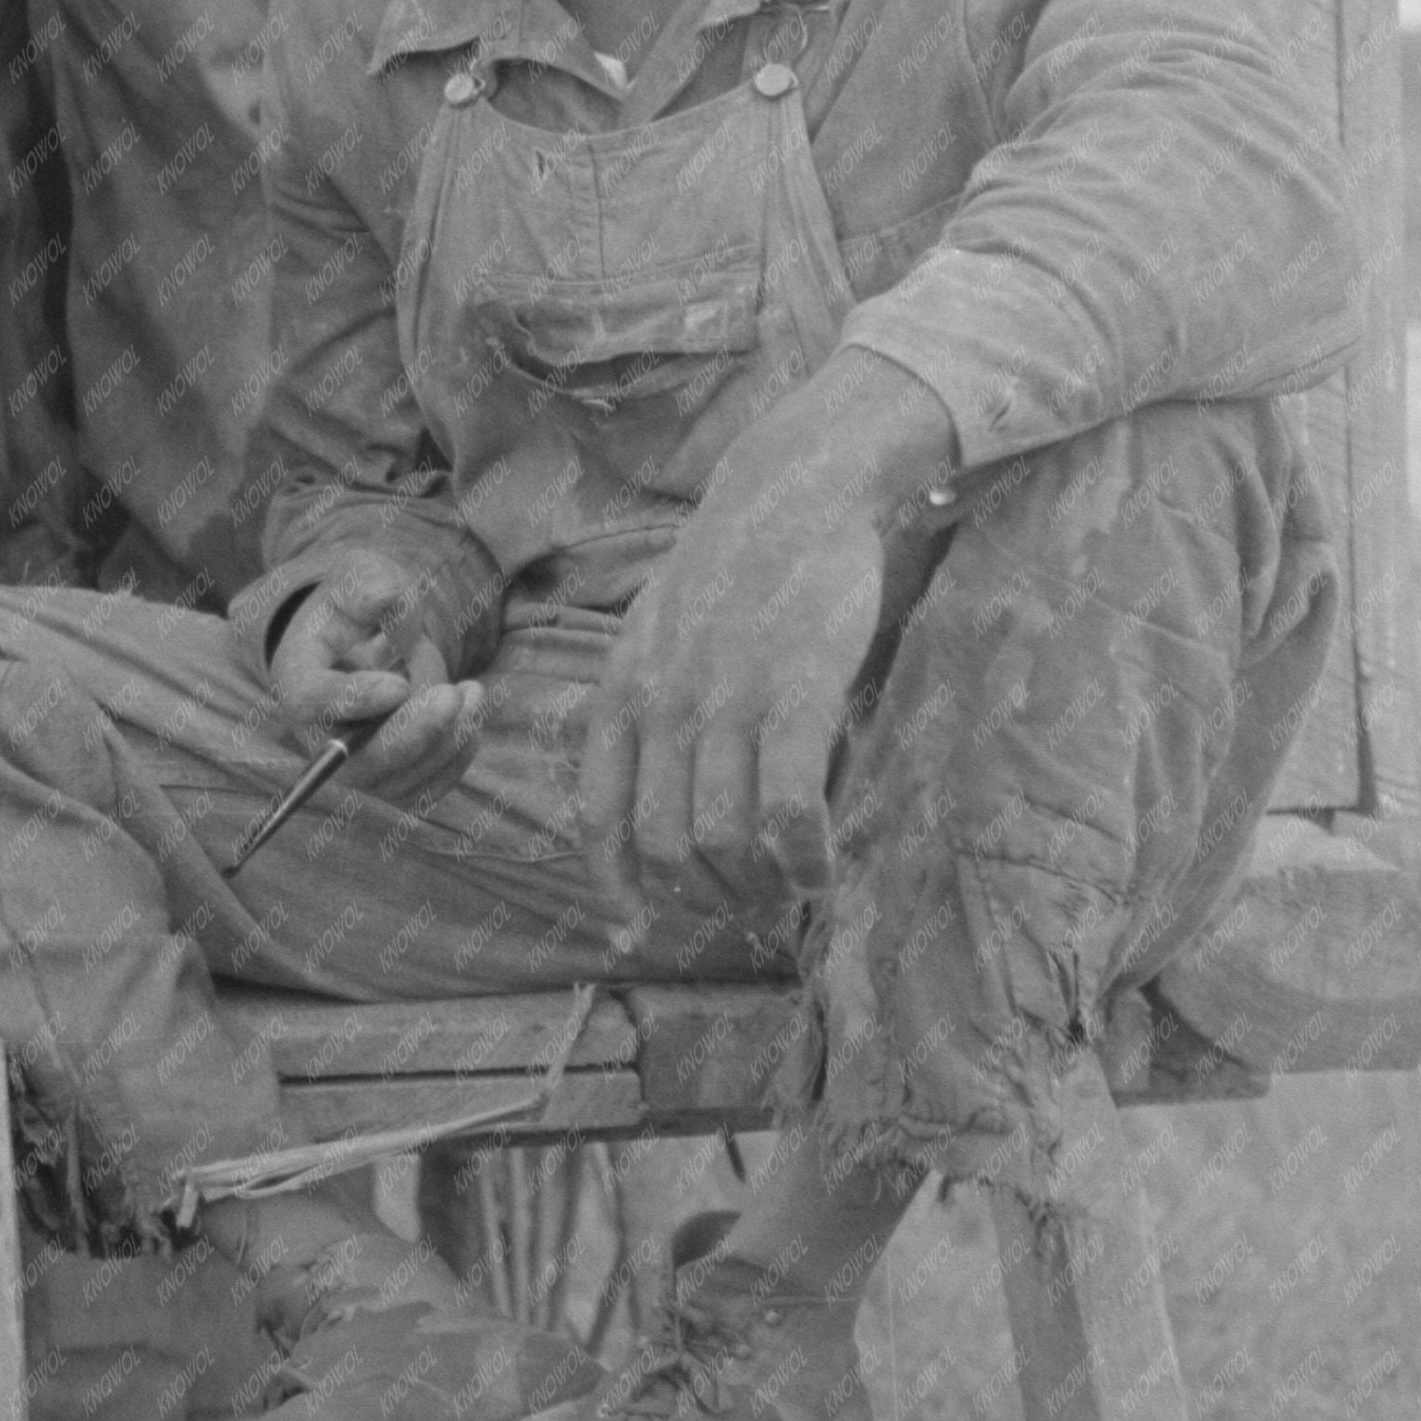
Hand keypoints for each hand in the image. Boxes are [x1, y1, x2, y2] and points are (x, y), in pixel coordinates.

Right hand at [266, 550, 483, 807]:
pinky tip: (472, 714)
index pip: (311, 703)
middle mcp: (320, 736)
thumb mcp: (358, 578)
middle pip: (359, 762)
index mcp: (297, 679)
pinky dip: (457, 755)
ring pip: (401, 781)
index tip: (399, 686)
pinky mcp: (392, 782)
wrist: (368, 640)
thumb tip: (389, 596)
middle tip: (452, 695)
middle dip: (412, 734)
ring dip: (446, 741)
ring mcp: (356, 767)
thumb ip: (369, 586)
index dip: (354, 700)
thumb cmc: (358, 606)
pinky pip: (427, 789)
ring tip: (471, 692)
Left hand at [580, 350, 957, 928]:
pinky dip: (803, 860)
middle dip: (708, 897)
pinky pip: (788, 810)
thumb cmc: (735, 566)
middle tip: (751, 906)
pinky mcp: (798, 689)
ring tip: (791, 892)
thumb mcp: (657, 630)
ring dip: (759, 889)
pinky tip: (821, 870)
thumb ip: (647, 705)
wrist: (798, 487)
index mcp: (624, 690)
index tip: (633, 933)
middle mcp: (665, 702)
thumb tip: (654, 789)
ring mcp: (729, 698)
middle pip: (666, 846)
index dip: (614, 887)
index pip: (599, 815)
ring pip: (724, 841)